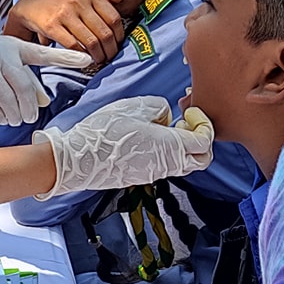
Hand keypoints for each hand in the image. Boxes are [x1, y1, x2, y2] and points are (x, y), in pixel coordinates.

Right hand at [0, 17, 87, 124]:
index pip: (44, 53)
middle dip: (29, 106)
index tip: (87, 60)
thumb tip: (44, 102)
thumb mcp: (6, 59)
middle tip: (31, 116)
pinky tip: (4, 117)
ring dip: (15, 114)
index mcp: (15, 47)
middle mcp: (1, 56)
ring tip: (17, 118)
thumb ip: (27, 79)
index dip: (66, 57)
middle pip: (23, 86)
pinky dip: (0, 114)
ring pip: (7, 98)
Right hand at [5, 0, 134, 63]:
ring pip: (91, 41)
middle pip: (104, 32)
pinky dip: (81, 55)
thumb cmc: (62, 1)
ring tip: (98, 60)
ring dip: (98, 56)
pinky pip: (73, 45)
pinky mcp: (51, 25)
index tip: (117, 45)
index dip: (119, 36)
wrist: (30, 4)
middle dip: (110, 50)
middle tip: (109, 57)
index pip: (113, 17)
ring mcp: (64, 12)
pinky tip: (84, 58)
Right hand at [35, 95, 214, 196]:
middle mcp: (167, 165)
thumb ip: (160, 108)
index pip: (205, 141)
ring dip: (182, 145)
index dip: (203, 123)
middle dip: (199, 139)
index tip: (189, 112)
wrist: (78, 160)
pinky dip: (167, 153)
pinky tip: (148, 138)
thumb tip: (164, 117)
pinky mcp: (141, 177)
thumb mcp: (136, 106)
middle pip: (201, 159)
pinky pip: (165, 166)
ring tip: (162, 128)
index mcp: (171, 147)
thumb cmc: (105, 133)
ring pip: (183, 163)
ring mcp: (154, 174)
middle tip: (183, 123)